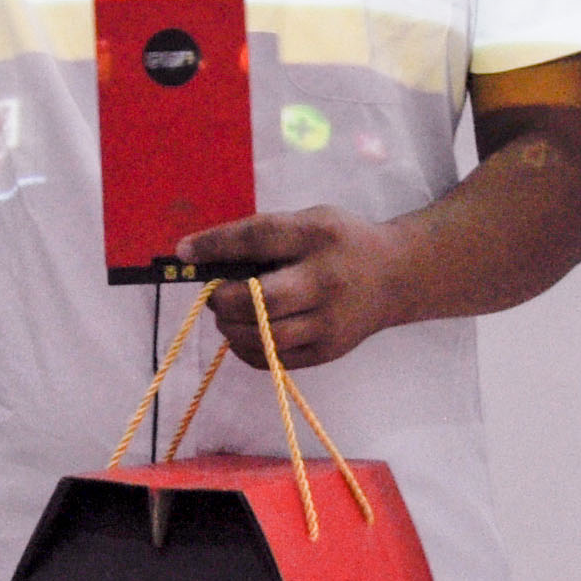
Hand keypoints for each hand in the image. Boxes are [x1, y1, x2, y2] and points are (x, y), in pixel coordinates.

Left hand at [177, 206, 410, 371]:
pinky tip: (245, 332)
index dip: (216, 246)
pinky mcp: (328, 351)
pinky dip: (247, 348)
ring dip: (231, 327)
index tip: (184, 252)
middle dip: (223, 299)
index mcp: (317, 237)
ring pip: (263, 337)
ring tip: (228, 314)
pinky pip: (273, 359)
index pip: (258, 239)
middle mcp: (325, 282)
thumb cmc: (340, 242)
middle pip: (259, 300)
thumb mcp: (308, 221)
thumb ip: (263, 236)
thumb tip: (202, 257)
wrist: (396, 276)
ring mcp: (329, 322)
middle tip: (215, 294)